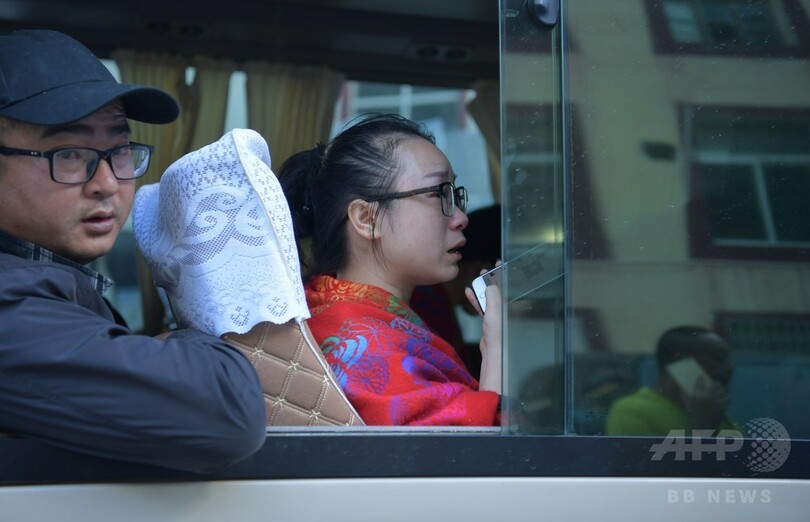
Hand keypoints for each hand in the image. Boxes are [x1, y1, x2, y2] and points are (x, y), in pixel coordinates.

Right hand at [465, 272, 501, 393]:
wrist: (493, 353)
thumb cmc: (497, 334)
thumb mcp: (494, 311)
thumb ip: (493, 296)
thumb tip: (490, 284)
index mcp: (511, 305)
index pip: (508, 285)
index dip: (504, 273)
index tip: (500, 263)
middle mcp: (506, 309)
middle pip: (499, 289)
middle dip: (492, 279)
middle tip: (486, 269)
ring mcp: (498, 315)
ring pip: (490, 297)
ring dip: (482, 288)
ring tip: (476, 278)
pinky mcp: (489, 321)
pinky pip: (483, 306)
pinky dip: (476, 299)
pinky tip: (469, 292)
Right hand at [681, 377, 729, 430]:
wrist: (703, 426)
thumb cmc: (693, 414)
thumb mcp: (686, 404)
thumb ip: (683, 395)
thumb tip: (681, 388)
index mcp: (698, 395)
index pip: (699, 382)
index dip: (700, 378)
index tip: (700, 376)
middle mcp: (708, 396)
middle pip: (714, 384)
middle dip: (713, 382)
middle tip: (713, 382)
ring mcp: (717, 401)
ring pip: (721, 389)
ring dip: (720, 388)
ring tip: (719, 388)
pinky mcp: (723, 406)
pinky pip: (728, 397)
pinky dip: (727, 395)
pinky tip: (725, 395)